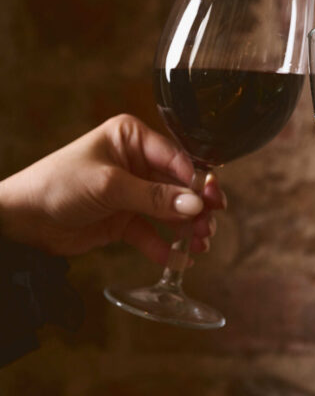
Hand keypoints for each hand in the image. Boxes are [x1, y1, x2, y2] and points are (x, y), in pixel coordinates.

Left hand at [0, 114, 225, 264]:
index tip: (212, 201)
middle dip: (195, 206)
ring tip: (200, 245)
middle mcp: (136, 162)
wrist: (19, 220)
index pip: (176, 158)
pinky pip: (151, 231)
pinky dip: (164, 246)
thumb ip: (155, 197)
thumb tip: (196, 205)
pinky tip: (179, 260)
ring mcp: (132, 191)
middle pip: (178, 185)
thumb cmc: (57, 185)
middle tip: (210, 226)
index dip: (196, 180)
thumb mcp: (110, 186)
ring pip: (169, 209)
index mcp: (132, 138)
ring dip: (186, 228)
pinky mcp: (124, 218)